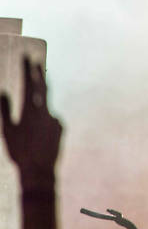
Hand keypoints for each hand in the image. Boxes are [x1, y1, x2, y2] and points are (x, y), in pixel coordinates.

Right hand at [0, 57, 62, 186]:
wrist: (40, 171)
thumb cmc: (19, 152)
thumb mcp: (7, 131)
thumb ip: (5, 110)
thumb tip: (2, 92)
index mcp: (32, 111)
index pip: (30, 85)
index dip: (28, 70)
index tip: (27, 57)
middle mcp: (47, 112)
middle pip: (43, 88)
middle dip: (39, 74)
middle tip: (36, 61)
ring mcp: (56, 119)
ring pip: (45, 108)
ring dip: (37, 110)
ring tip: (29, 130)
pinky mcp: (61, 127)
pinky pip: (50, 120)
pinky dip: (42, 124)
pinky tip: (36, 138)